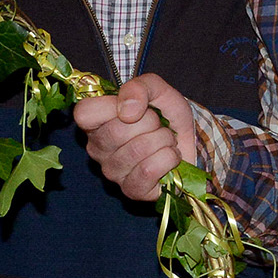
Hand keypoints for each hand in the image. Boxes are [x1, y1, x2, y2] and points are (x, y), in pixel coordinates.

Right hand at [74, 74, 199, 200]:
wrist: (192, 141)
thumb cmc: (167, 115)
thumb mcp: (156, 89)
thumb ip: (139, 87)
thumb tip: (126, 111)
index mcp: (95, 122)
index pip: (85, 113)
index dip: (111, 106)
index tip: (133, 107)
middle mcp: (98, 149)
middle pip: (117, 131)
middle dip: (150, 122)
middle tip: (157, 124)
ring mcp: (113, 172)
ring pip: (138, 150)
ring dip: (163, 139)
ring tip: (165, 140)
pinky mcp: (131, 190)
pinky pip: (149, 170)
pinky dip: (169, 158)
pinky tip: (169, 157)